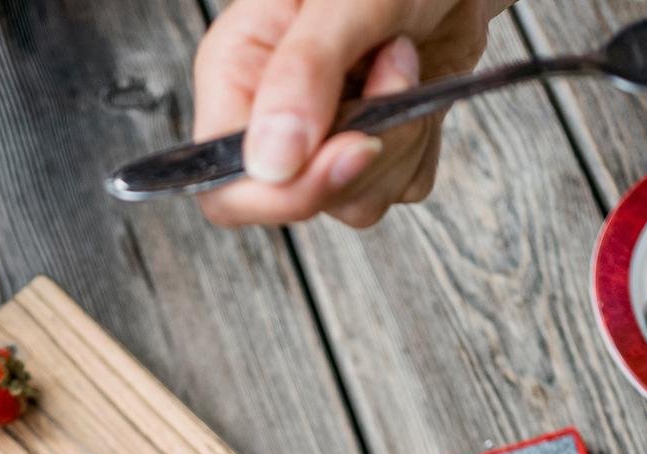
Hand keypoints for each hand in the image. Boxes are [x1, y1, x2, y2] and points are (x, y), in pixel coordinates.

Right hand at [192, 0, 499, 228]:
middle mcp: (269, 115)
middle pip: (295, 199)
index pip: (224, 183)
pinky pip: (399, 187)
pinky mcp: (373, 152)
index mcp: (236, 73)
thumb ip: (303, 71)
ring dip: (400, 137)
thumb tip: (270, 165)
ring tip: (402, 58)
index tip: (352, 146)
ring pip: (355, 202)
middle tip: (391, 68)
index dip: (283, 192)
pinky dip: (422, 141)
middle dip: (359, 149)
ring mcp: (322, 140)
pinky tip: (417, 86)